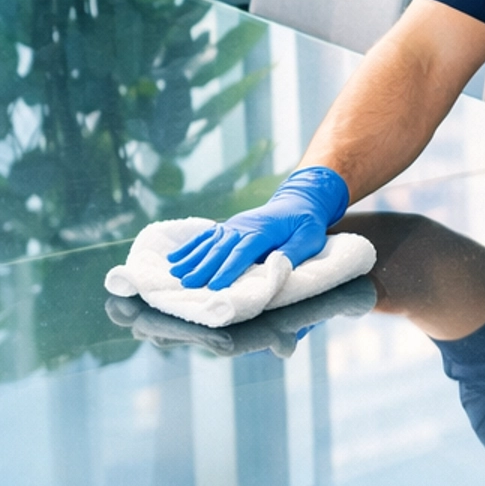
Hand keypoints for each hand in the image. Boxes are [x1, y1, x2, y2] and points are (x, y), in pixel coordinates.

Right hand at [167, 165, 349, 291]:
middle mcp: (243, 227)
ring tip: (176, 274)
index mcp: (263, 231)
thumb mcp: (310, 237)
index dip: (229, 269)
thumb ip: (295, 251)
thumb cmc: (306, 223)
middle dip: (203, 267)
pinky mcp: (228, 228)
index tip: (216, 285)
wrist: (299, 200)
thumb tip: (277, 263)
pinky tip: (174, 258)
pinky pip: (205, 237)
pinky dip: (189, 247)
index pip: (243, 252)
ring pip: (209, 243)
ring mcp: (233, 226)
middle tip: (189, 284)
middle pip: (220, 249)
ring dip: (191, 259)